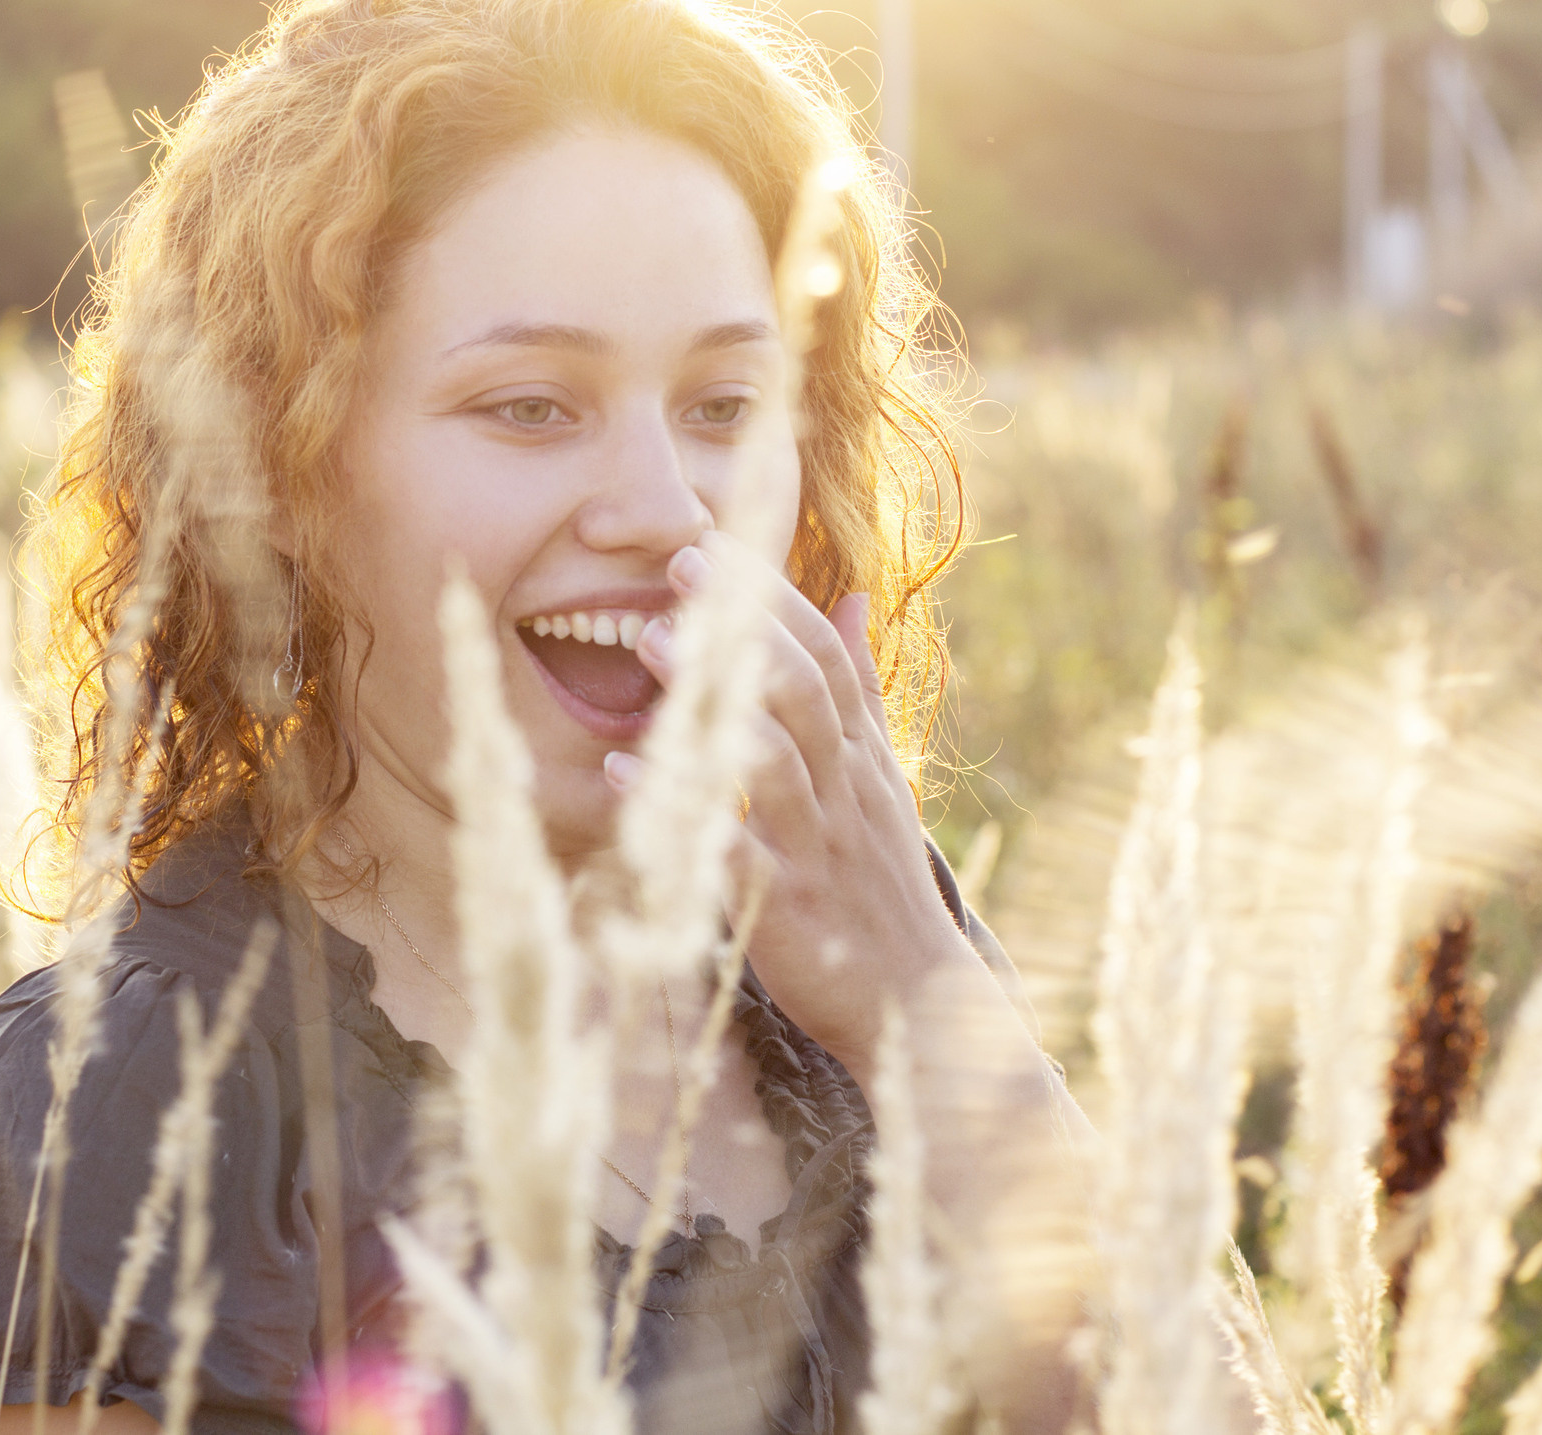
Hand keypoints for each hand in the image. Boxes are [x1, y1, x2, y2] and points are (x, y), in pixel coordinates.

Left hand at [605, 532, 979, 1076]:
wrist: (914, 998)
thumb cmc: (878, 880)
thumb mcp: (880, 775)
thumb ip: (861, 690)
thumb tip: (853, 596)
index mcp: (859, 758)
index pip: (825, 658)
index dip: (774, 597)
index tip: (713, 543)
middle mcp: (841, 792)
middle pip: (802, 689)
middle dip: (743, 622)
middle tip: (679, 565)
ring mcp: (814, 849)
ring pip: (772, 759)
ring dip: (713, 696)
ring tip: (651, 643)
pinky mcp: (784, 912)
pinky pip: (731, 853)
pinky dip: (681, 811)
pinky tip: (627, 776)